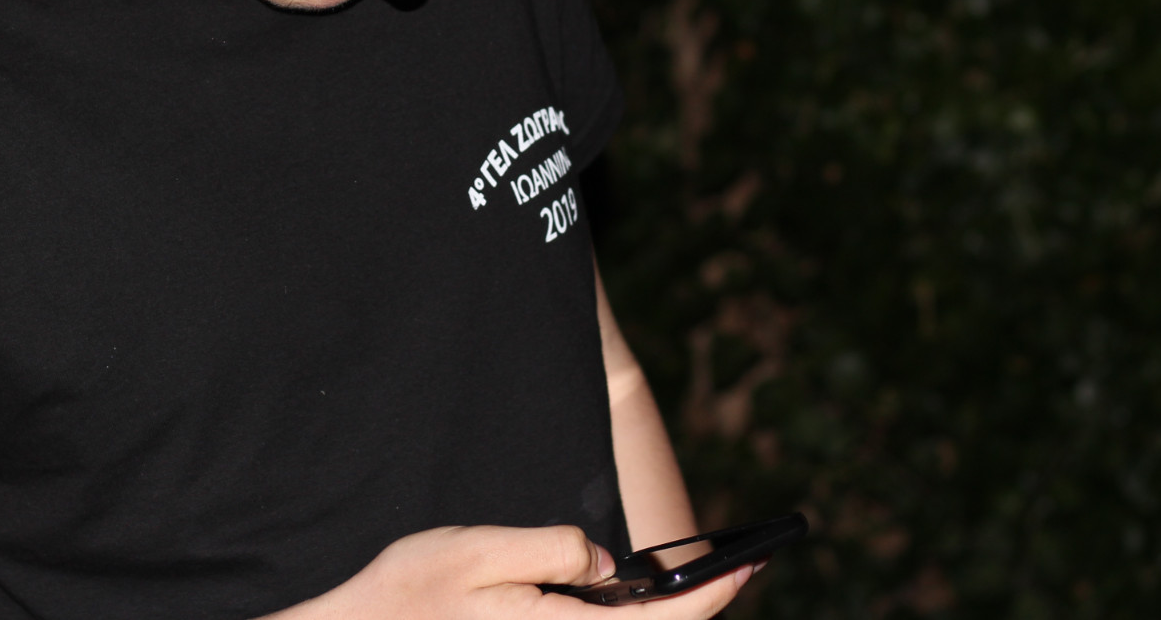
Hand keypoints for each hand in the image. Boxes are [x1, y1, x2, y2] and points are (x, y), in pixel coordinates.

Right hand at [269, 524, 753, 619]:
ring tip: (690, 580)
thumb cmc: (409, 592)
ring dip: (658, 617)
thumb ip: (554, 549)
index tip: (751, 564)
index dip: (714, 595)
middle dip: (694, 608)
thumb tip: (609, 565)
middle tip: (733, 566)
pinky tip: (625, 598)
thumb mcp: (481, 548)